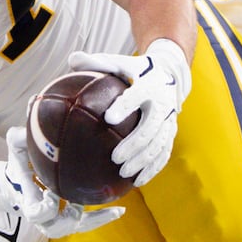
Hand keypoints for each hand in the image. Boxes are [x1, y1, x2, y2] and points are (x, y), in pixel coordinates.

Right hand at [0, 128, 124, 238]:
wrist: (18, 184)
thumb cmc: (19, 163)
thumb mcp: (16, 145)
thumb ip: (23, 129)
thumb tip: (34, 101)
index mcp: (28, 200)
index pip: (34, 211)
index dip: (42, 207)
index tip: (50, 194)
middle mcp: (43, 217)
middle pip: (55, 228)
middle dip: (69, 219)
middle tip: (82, 207)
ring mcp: (57, 221)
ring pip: (76, 227)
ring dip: (95, 220)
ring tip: (118, 210)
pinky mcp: (71, 219)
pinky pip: (87, 221)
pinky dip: (103, 215)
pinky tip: (122, 206)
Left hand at [67, 37, 190, 186]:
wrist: (168, 73)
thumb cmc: (135, 70)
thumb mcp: (119, 62)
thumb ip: (96, 62)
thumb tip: (71, 59)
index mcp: (149, 84)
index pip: (137, 95)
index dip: (125, 106)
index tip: (108, 117)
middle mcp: (163, 104)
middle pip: (150, 127)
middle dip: (134, 144)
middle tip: (115, 158)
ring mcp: (169, 120)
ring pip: (158, 145)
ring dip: (143, 161)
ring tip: (123, 173)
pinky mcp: (171, 132)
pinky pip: (164, 153)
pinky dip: (153, 168)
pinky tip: (138, 181)